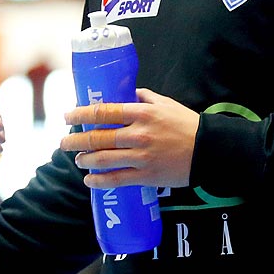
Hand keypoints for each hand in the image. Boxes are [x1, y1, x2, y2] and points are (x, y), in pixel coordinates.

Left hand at [60, 88, 197, 188]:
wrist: (209, 150)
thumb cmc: (187, 124)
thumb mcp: (166, 103)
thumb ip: (144, 97)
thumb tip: (126, 92)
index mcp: (142, 113)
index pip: (103, 112)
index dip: (80, 114)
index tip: (67, 116)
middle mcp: (138, 134)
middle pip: (97, 137)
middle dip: (76, 140)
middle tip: (64, 142)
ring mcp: (141, 156)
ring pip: (103, 159)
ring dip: (84, 159)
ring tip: (78, 159)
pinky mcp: (147, 175)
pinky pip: (117, 179)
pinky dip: (99, 181)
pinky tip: (89, 180)